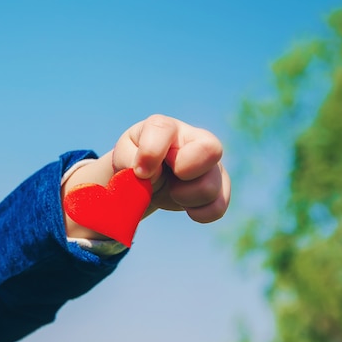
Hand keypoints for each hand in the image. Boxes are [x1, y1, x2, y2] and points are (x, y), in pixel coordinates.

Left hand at [62, 114, 230, 238]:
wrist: (146, 178)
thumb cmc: (133, 162)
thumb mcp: (122, 159)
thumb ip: (127, 160)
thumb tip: (145, 173)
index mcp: (163, 128)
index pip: (162, 130)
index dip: (151, 153)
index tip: (140, 172)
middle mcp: (194, 140)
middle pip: (210, 148)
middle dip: (186, 169)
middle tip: (170, 177)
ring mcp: (210, 164)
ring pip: (210, 185)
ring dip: (184, 197)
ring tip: (171, 192)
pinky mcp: (219, 187)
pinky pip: (218, 206)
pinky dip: (199, 213)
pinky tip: (187, 208)